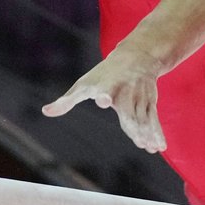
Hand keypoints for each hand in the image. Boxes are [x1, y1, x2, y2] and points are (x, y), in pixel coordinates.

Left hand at [42, 47, 166, 152]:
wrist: (137, 56)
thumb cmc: (104, 74)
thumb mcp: (84, 84)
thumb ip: (66, 101)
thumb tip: (46, 111)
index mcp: (107, 85)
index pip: (105, 90)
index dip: (104, 95)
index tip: (103, 99)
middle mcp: (125, 91)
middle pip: (130, 111)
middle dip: (135, 126)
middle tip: (139, 142)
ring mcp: (140, 97)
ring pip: (144, 117)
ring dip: (148, 133)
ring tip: (149, 148)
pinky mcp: (150, 101)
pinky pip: (154, 118)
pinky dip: (157, 132)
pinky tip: (159, 147)